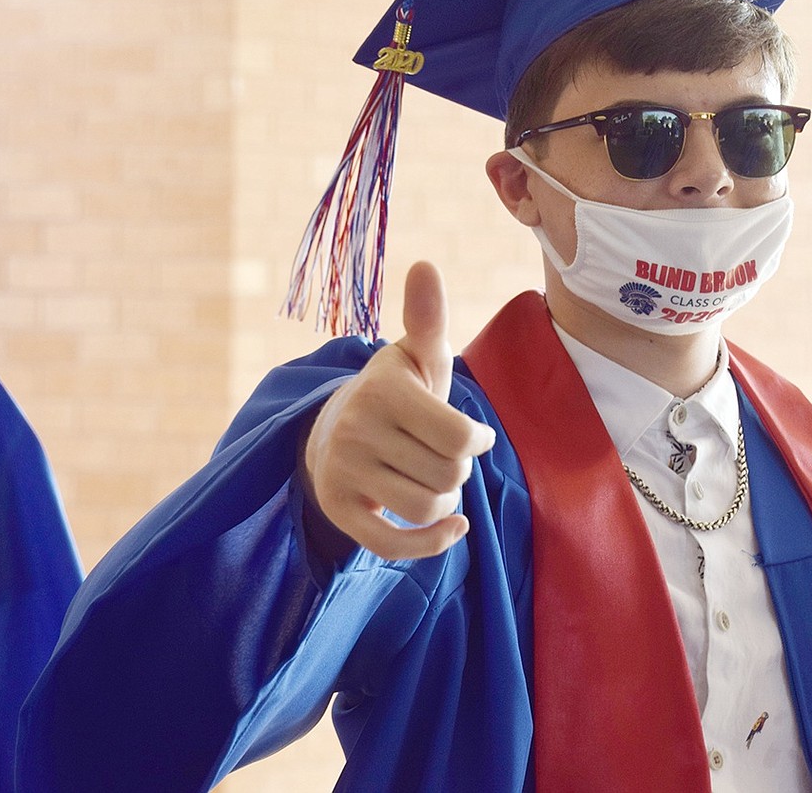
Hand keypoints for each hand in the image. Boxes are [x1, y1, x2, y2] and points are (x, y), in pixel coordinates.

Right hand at [303, 261, 495, 559]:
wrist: (334, 429)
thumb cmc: (395, 393)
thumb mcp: (416, 356)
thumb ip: (427, 319)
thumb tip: (425, 264)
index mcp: (383, 390)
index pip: (460, 438)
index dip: (477, 441)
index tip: (473, 435)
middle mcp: (355, 429)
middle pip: (449, 476)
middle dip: (458, 471)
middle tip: (440, 456)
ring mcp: (341, 471)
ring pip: (425, 508)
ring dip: (444, 502)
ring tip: (434, 482)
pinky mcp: (336, 509)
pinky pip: (393, 545)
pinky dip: (431, 544)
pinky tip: (452, 528)